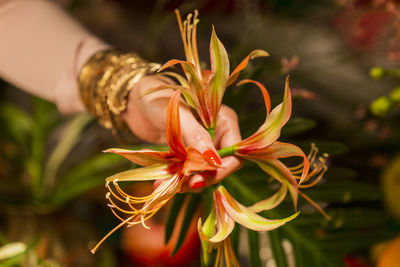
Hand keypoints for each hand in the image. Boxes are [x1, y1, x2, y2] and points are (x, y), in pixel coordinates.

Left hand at [121, 75, 242, 190]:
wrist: (135, 100)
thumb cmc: (158, 97)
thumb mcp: (179, 115)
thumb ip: (196, 135)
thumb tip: (213, 160)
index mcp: (224, 121)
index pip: (234, 154)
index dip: (220, 171)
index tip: (198, 180)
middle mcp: (217, 134)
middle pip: (219, 167)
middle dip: (202, 179)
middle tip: (181, 187)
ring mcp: (202, 145)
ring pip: (202, 172)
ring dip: (186, 182)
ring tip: (165, 185)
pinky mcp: (187, 153)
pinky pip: (188, 171)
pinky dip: (176, 178)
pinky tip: (161, 182)